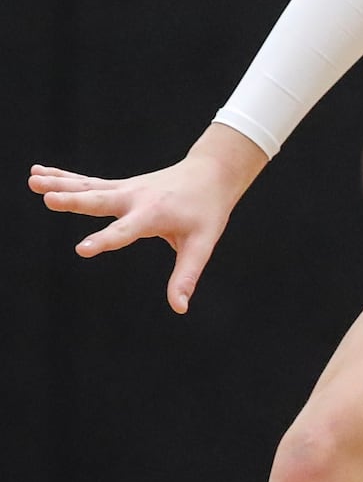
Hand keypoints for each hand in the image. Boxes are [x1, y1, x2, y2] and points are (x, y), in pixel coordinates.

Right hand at [28, 121, 266, 313]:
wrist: (211, 174)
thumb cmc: (207, 211)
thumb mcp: (202, 244)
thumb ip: (187, 275)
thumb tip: (179, 308)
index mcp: (155, 214)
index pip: (126, 231)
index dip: (106, 240)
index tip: (82, 249)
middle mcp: (136, 198)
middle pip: (100, 201)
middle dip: (74, 200)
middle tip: (49, 199)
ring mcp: (125, 189)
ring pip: (88, 187)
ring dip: (59, 184)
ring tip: (32, 180)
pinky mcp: (119, 187)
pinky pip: (87, 182)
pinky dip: (63, 177)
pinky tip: (37, 173)